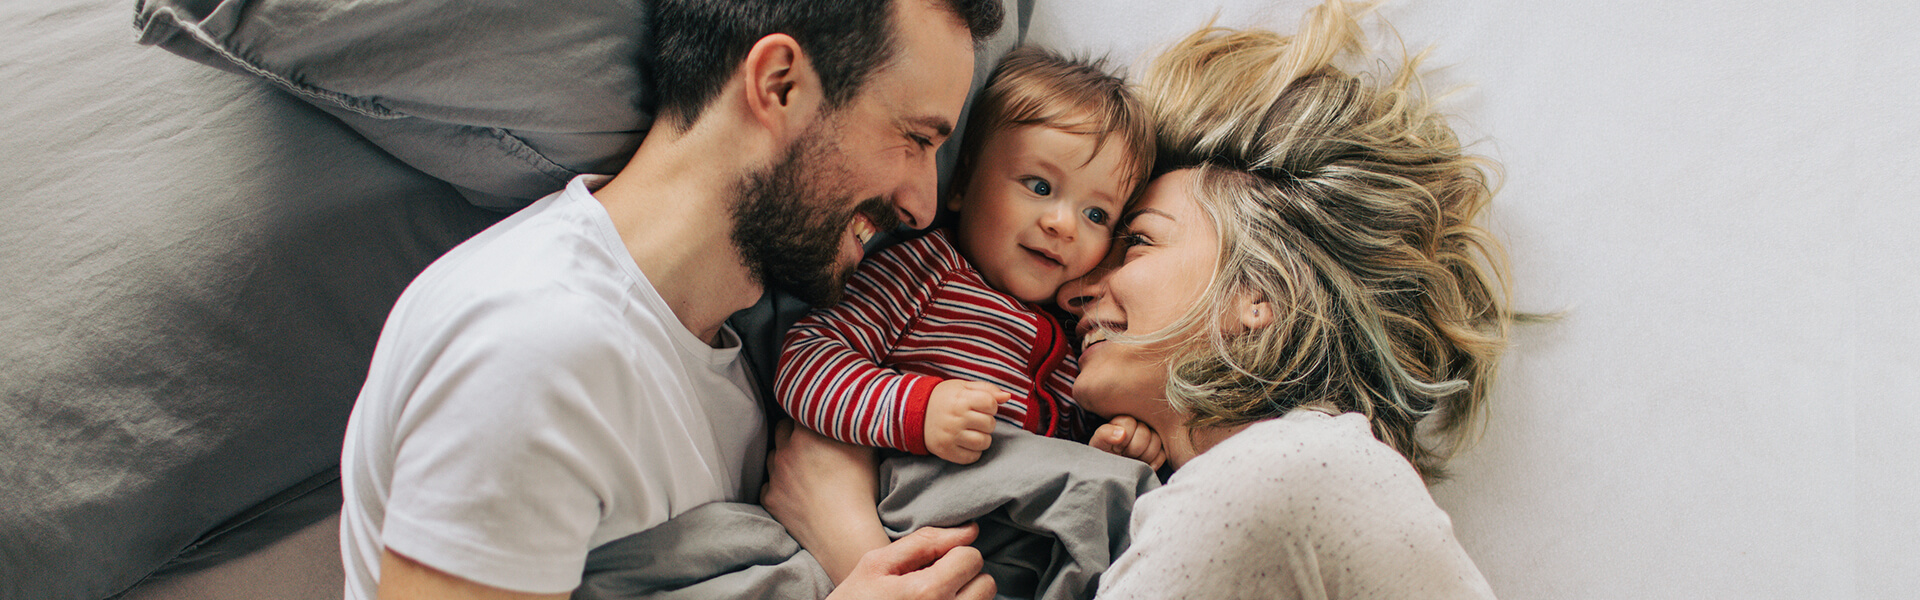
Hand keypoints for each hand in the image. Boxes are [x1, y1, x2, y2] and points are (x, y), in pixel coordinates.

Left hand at [763, 421, 890, 582]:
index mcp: (806, 433)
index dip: (810, 413)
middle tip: (812, 443)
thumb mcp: (865, 448)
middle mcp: (785, 450)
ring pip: (773, 456)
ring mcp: (774, 476)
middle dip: (794, 432)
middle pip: (782, 429)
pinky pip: (769, 484)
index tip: (818, 419)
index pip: (800, 409)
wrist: (843, 532)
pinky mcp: (770, 499)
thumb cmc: (860, 489)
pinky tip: (796, 491)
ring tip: (805, 469)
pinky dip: (779, 485)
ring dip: (784, 457)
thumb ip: (853, 425)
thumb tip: (853, 412)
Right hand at [826, 524, 995, 599]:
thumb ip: (924, 542)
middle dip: (964, 576)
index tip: (930, 563)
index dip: (952, 553)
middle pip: (986, 584)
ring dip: (964, 596)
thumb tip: (969, 530)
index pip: (971, 557)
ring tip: (932, 599)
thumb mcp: (876, 565)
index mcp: (927, 592)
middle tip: (934, 581)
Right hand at [923, 380, 1009, 463]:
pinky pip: (973, 457)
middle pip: (990, 424)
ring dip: (983, 438)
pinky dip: (974, 451)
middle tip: (974, 420)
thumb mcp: (963, 387)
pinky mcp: (946, 451)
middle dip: (986, 422)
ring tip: (972, 432)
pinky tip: (966, 443)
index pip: (991, 405)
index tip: (981, 407)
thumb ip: (987, 389)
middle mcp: (956, 418)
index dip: (991, 406)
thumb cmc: (944, 398)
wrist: (915, 412)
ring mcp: (951, 436)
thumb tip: (1007, 397)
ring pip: (984, 442)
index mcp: (961, 399)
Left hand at [1090, 415, 1166, 469]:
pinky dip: (1153, 463)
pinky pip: (1162, 455)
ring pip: (1156, 442)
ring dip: (1143, 456)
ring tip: (1133, 461)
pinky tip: (1143, 466)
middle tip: (1124, 456)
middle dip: (1133, 449)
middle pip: (1144, 433)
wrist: (1111, 471)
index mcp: (1124, 421)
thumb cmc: (1103, 455)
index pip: (1129, 423)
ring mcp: (1152, 438)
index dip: (1123, 439)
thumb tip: (1122, 433)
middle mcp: (1140, 426)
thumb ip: (1104, 434)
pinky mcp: (1160, 451)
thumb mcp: (1098, 444)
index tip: (1115, 448)